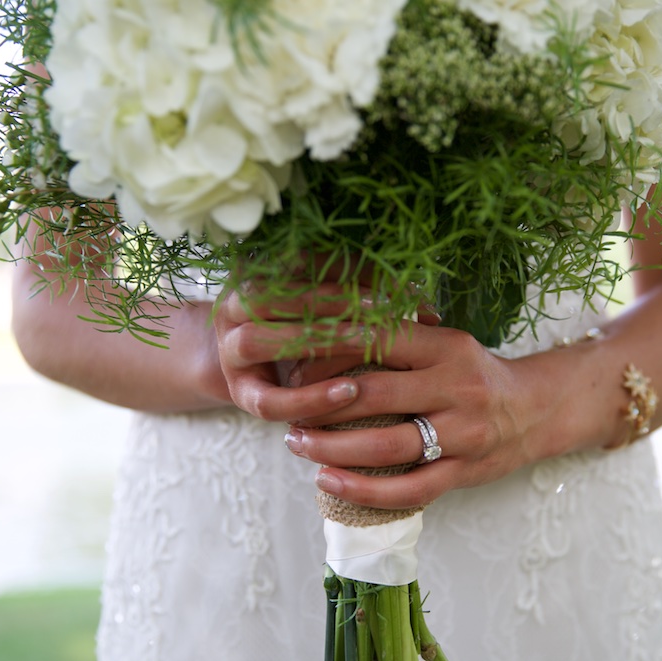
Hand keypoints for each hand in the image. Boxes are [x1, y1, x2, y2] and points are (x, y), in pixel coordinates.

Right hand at [213, 280, 440, 421]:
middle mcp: (235, 307)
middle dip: (328, 299)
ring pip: (259, 341)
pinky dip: (309, 397)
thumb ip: (368, 300)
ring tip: (366, 345)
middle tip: (381, 310)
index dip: (345, 268)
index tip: (394, 285)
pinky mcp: (241, 395)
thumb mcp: (332, 310)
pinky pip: (269, 399)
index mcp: (256, 273)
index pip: (296, 259)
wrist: (255, 374)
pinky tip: (349, 394)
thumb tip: (430, 311)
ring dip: (314, 341)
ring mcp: (231, 351)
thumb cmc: (308, 335)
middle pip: (271, 294)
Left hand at [281, 321, 547, 509]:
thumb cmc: (475, 373)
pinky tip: (328, 482)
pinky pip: (408, 489)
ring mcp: (463, 434)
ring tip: (297, 443)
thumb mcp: (444, 343)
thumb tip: (322, 334)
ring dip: (331, 447)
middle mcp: (457, 387)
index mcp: (447, 346)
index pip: (377, 340)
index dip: (328, 349)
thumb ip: (397, 340)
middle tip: (285, 406)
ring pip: (386, 446)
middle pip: (375, 394)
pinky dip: (363, 490)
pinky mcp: (464, 473)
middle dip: (320, 403)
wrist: (539, 409)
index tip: (290, 357)